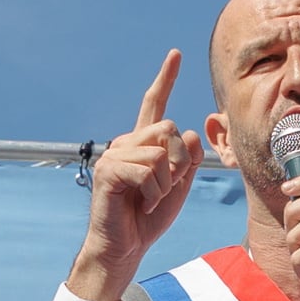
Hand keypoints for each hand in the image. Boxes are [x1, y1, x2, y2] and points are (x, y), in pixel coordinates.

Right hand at [64, 50, 202, 300]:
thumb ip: (187, 159)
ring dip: (165, 183)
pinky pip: (147, 169)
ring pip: (160, 151)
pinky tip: (140, 202)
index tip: (177, 54)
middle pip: (170, 129)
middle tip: (163, 189)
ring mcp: (114, 154)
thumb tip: (191, 131)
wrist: (125, 246)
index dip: (165, 79)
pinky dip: (153, 191)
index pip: (155, 105)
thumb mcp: (178, 186)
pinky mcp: (108, 170)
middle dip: (178, 162)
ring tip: (148, 199)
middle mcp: (127, 143)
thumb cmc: (148, 218)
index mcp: (143, 144)